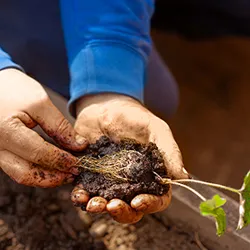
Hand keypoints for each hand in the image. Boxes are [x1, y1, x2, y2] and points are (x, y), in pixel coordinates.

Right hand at [0, 69, 86, 186]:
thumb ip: (59, 126)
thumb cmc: (14, 89)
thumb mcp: (39, 103)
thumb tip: (78, 145)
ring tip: (66, 173)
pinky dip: (37, 170)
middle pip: (26, 173)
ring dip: (46, 178)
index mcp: (6, 131)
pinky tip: (53, 167)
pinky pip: (18, 167)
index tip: (79, 162)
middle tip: (74, 173)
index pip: (38, 153)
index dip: (61, 160)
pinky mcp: (0, 152)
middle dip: (54, 177)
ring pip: (21, 174)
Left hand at [71, 93, 188, 222]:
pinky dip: (81, 196)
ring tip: (92, 204)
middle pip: (130, 208)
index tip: (138, 201)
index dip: (150, 204)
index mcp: (151, 175)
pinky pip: (86, 191)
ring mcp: (110, 181)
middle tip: (112, 205)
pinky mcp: (91, 175)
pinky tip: (79, 194)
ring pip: (106, 203)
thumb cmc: (134, 117)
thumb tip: (184, 177)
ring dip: (99, 208)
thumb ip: (169, 151)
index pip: (156, 198)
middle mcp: (131, 183)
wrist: (106, 107)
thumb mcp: (155, 128)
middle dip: (122, 212)